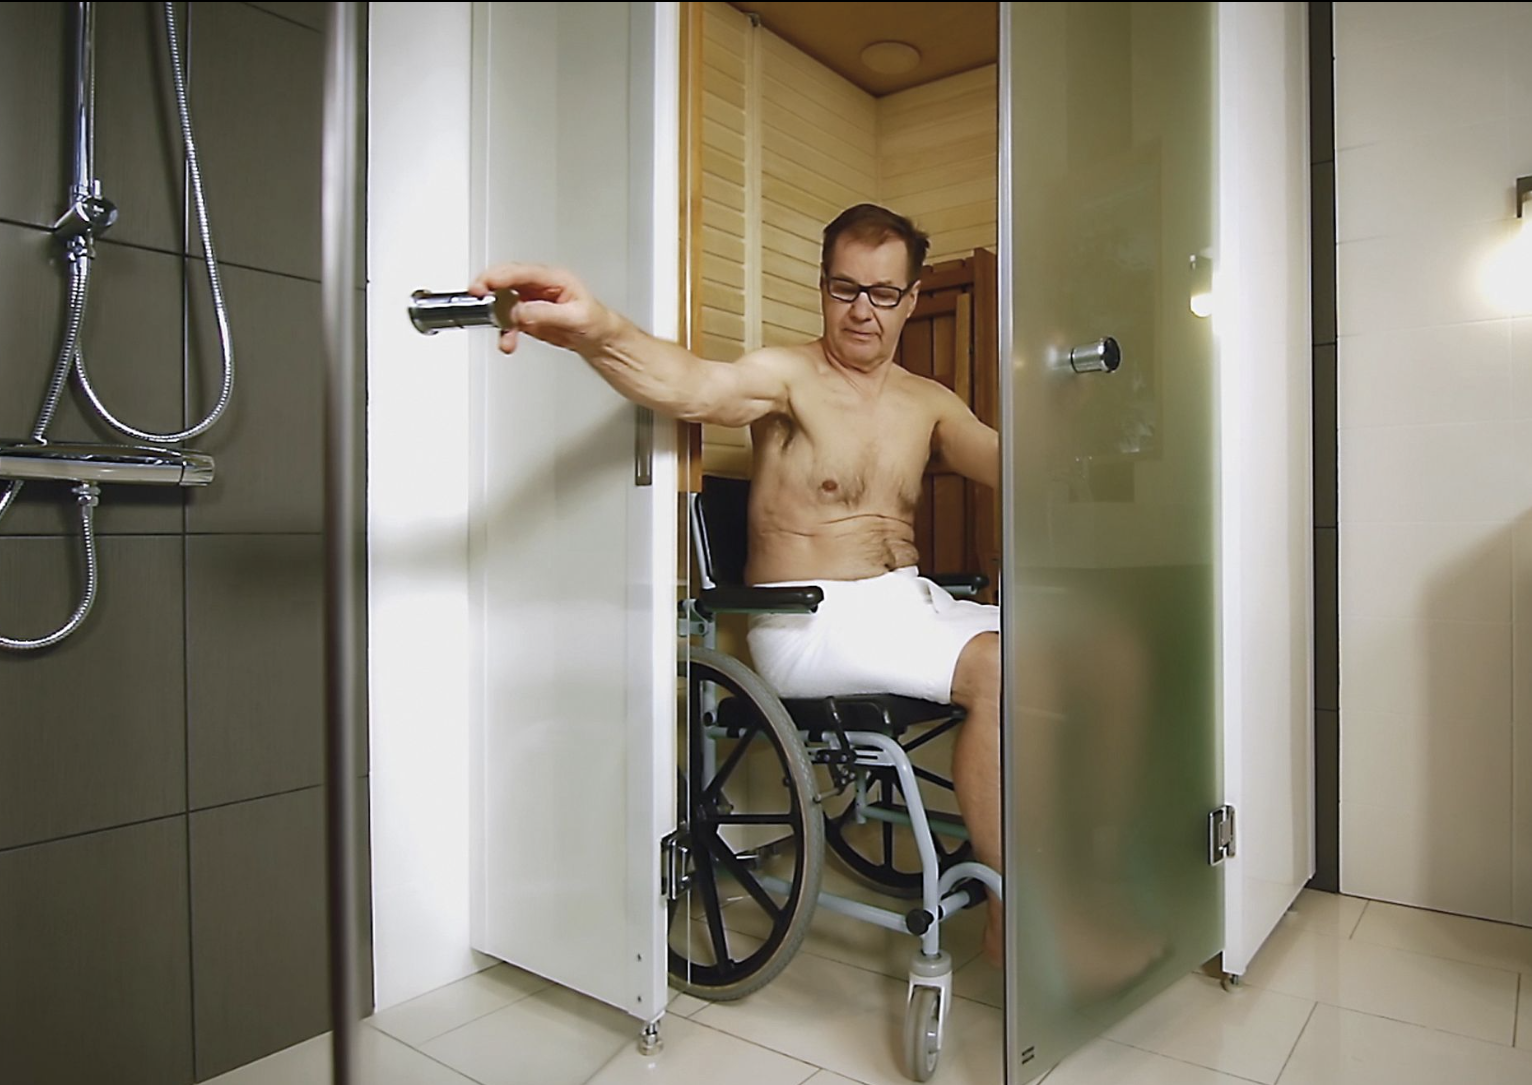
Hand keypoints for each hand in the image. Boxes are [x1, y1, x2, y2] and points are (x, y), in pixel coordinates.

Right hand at [469, 262, 613, 355]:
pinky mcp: (527, 316)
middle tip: (476, 298)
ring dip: (496, 317)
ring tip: (503, 335)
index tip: (484, 285)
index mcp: (553, 278)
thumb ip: (545, 313)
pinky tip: (508, 341)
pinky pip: (508, 320)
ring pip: (503, 302)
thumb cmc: (595, 322)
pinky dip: (504, 332)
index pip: (520, 272)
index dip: (498, 276)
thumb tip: (519, 311)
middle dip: (488, 290)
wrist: (599, 340)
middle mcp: (539, 286)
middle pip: (506, 281)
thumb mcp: (574, 317)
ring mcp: (531, 300)